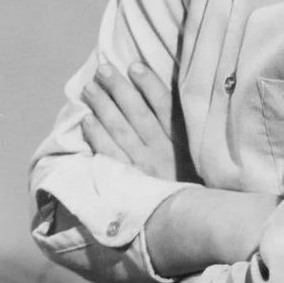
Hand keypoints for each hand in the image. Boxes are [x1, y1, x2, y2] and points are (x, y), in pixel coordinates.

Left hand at [81, 62, 196, 180]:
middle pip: (137, 113)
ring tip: (90, 88)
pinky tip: (87, 120)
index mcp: (181, 140)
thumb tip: (173, 87)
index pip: (164, 105)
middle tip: (103, 69)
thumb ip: (183, 123)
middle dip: (119, 89)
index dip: (149, 84)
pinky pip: (108, 155)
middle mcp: (161, 151)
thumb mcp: (195, 149)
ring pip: (119, 130)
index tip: (134, 66)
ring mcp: (142, 167)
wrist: (186, 218)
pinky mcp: (127, 182)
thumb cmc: (189, 176)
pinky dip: (97, 136)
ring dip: (103, 107)